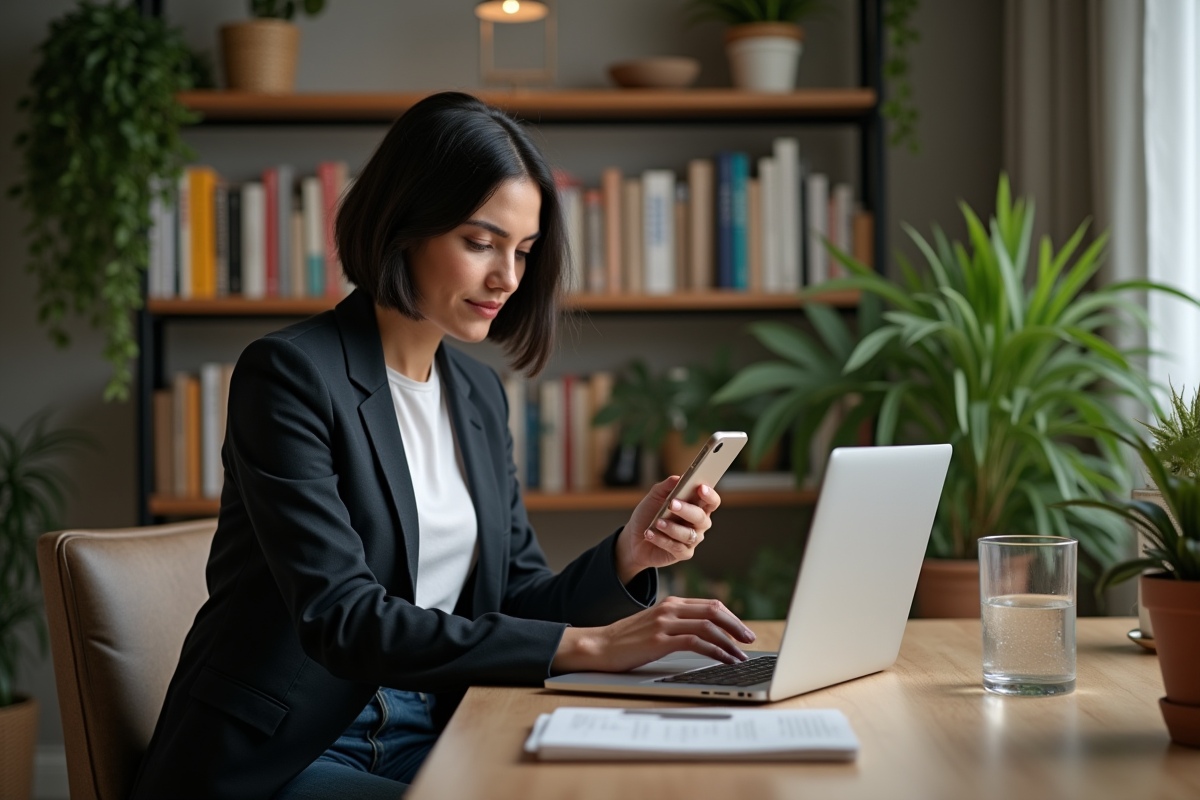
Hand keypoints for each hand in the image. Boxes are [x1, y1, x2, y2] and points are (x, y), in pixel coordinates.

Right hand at [551, 596, 755, 673]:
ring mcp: (664, 623)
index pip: (710, 605)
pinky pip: (696, 642)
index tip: (743, 631)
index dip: (731, 617)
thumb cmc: (626, 640)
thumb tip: (704, 636)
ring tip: (741, 655)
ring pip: (708, 626)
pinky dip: (716, 651)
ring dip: (730, 642)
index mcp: (671, 604)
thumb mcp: (654, 626)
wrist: (598, 646)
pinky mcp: (659, 640)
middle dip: (736, 626)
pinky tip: (724, 660)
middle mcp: (670, 609)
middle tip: (750, 639)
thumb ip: (677, 625)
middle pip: (714, 611)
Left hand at [614, 476, 721, 584]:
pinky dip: (662, 539)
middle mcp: (698, 524)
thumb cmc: (648, 515)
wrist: (634, 538)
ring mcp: (692, 540)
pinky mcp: (683, 553)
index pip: (711, 501)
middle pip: (701, 517)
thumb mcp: (654, 497)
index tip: (700, 487)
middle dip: (687, 510)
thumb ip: (666, 486)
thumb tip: (678, 478)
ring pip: (689, 534)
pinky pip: (677, 547)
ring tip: (657, 522)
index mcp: (696, 507)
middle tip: (671, 504)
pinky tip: (650, 533)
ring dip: (672, 527)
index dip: (709, 495)